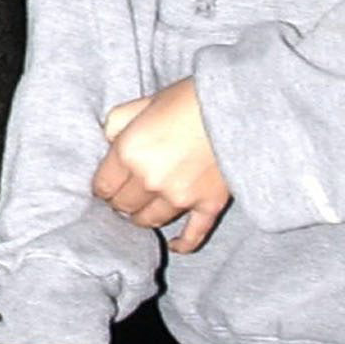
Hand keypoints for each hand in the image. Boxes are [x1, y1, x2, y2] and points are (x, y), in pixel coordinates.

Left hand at [94, 82, 230, 252]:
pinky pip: (193, 234)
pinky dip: (183, 243)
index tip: (110, 184)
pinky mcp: (208, 203)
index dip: (104, 187)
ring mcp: (179, 196)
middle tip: (128, 194)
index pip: (103, 187)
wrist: (241, 104)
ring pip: (150, 220)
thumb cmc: (190, 99)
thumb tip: (108, 142)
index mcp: (129, 152)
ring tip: (147, 207)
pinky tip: (175, 244)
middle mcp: (149, 180)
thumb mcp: (144, 102)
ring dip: (145, 216)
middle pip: (124, 206)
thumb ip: (117, 123)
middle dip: (123, 200)